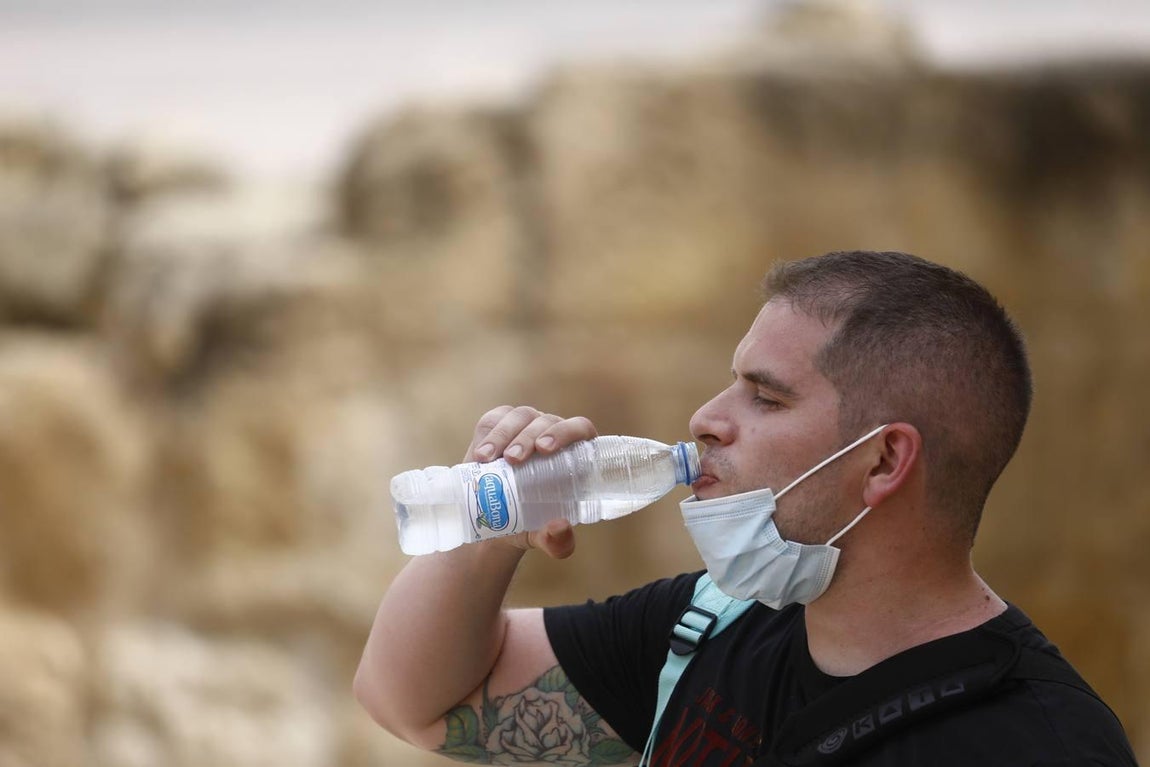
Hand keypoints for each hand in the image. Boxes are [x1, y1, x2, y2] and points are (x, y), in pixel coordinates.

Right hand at [465, 406, 597, 559]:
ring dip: (505, 434)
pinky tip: (480, 454)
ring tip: (488, 459)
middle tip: (512, 461)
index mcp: (575, 454)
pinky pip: (496, 419)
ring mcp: (526, 427)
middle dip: (528, 438)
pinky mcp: (500, 425)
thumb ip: (556, 542)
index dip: (566, 432)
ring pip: (521, 417)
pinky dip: (488, 434)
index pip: (580, 429)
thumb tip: (560, 527)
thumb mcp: (541, 537)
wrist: (491, 520)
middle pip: (546, 422)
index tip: (545, 449)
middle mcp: (552, 434)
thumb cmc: (527, 524)